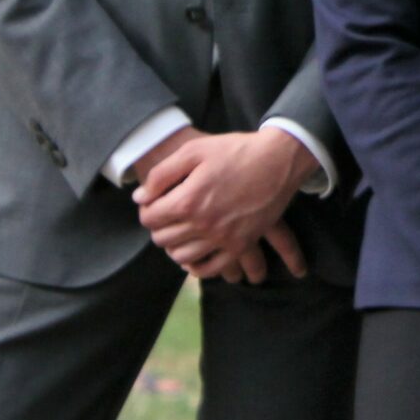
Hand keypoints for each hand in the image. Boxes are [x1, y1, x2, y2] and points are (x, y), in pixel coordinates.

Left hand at [134, 129, 312, 282]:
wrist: (279, 159)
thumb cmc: (236, 151)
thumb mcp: (194, 150)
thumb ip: (161, 175)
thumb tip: (140, 198)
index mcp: (188, 201)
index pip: (149, 218)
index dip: (147, 210)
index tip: (154, 203)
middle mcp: (203, 224)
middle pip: (163, 238)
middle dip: (159, 227)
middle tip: (167, 215)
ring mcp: (223, 237)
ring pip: (182, 256)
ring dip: (175, 246)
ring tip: (180, 232)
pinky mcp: (241, 244)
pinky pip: (210, 268)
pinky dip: (197, 266)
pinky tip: (195, 254)